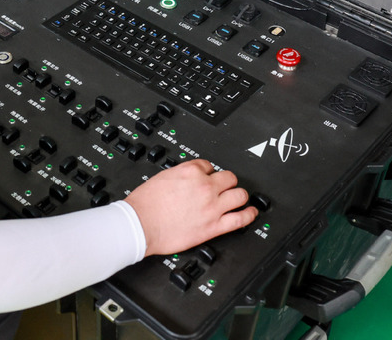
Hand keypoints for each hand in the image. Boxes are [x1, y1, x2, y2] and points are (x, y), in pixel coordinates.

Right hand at [124, 160, 255, 255]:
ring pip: (239, 195)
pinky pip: (240, 219)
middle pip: (229, 178)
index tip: (209, 177)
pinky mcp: (214, 226)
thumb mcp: (162, 178)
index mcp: (190, 171)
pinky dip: (249, 215)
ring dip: (240, 196)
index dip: (209, 172)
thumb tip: (187, 179)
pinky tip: (251, 213)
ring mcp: (212, 206)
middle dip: (227, 181)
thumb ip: (179, 176)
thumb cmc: (145, 204)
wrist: (140, 224)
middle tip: (226, 186)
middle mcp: (204, 186)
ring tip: (239, 199)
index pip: (209, 165)